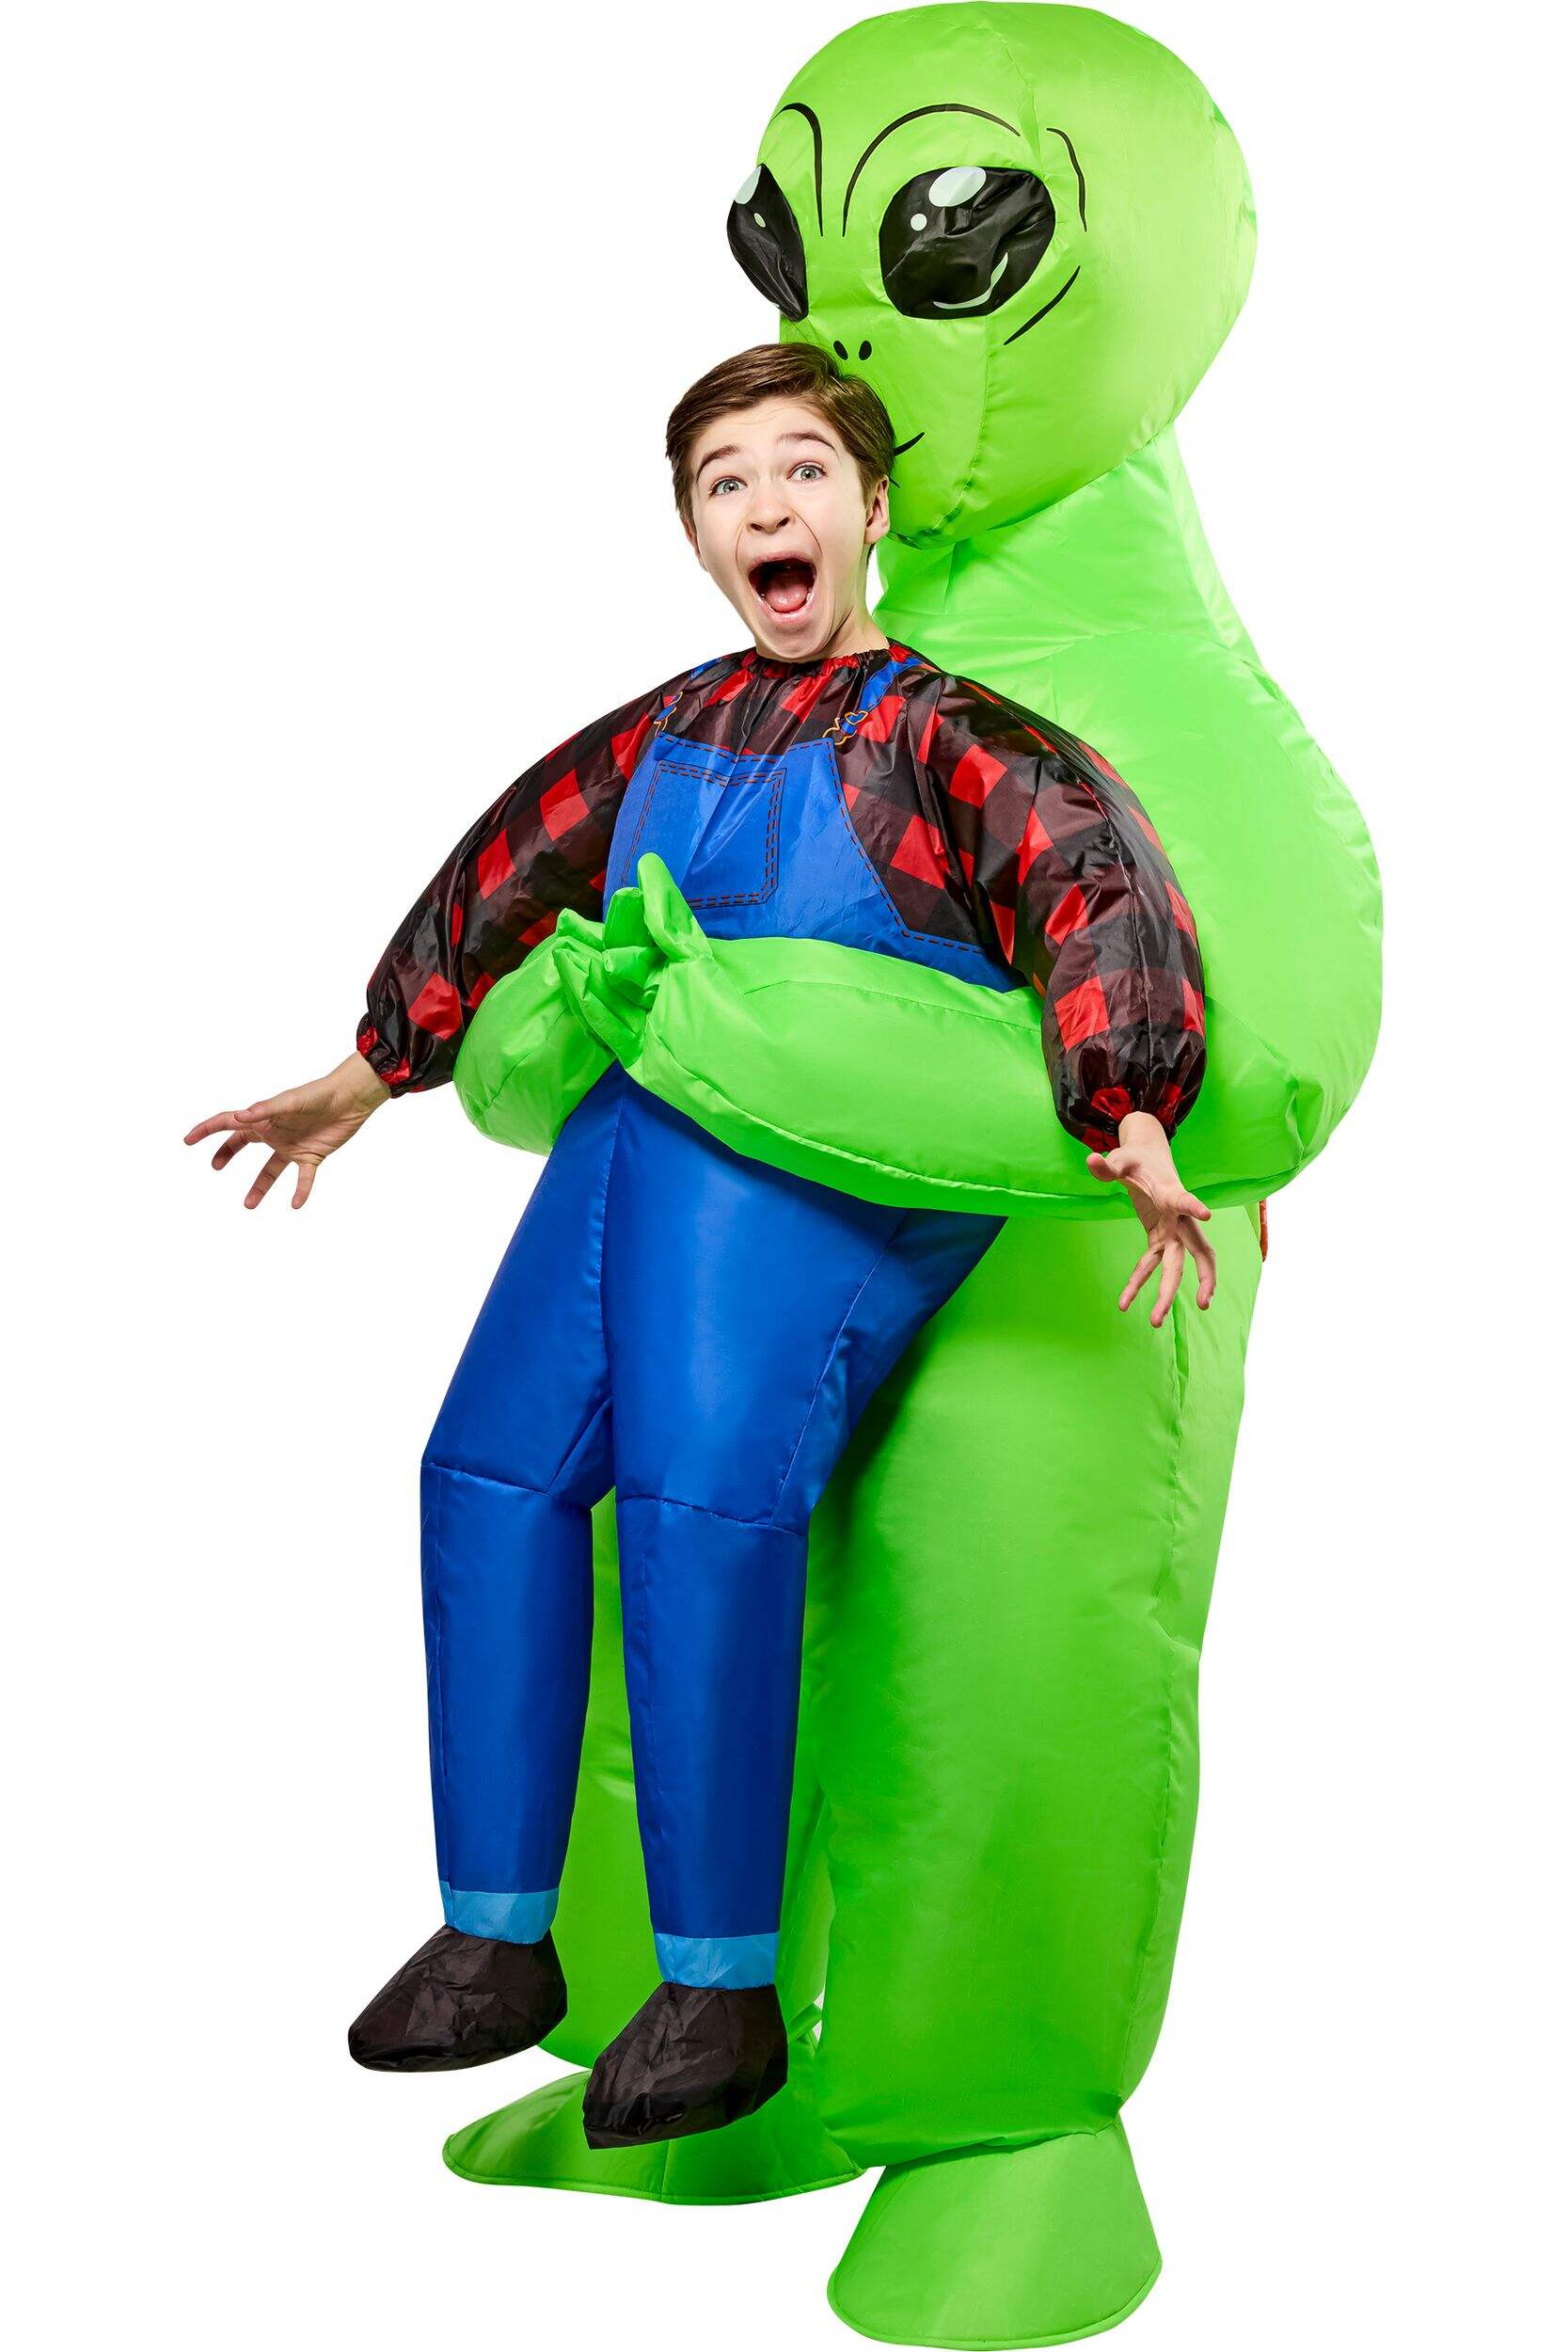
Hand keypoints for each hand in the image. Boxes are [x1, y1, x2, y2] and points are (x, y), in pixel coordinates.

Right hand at [184, 1050, 390, 1209]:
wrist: (351, 1100)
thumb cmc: (319, 1095)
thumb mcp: (290, 1101)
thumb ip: (265, 1109)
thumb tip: (239, 1116)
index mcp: (264, 1116)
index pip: (229, 1122)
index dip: (207, 1130)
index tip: (188, 1140)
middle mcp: (274, 1131)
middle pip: (243, 1144)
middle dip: (227, 1153)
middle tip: (215, 1167)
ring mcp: (292, 1145)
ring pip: (270, 1169)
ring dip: (259, 1186)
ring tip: (248, 1205)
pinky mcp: (312, 1156)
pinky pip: (303, 1178)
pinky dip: (300, 1191)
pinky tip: (296, 1205)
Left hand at [1086, 1110, 1215, 1325]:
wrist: (1148, 1158)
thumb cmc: (1137, 1158)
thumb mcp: (1120, 1159)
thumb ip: (1107, 1165)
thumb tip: (1091, 1160)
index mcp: (1170, 1192)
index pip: (1184, 1199)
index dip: (1193, 1205)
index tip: (1205, 1213)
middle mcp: (1178, 1217)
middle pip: (1198, 1250)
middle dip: (1203, 1278)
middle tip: (1204, 1304)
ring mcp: (1171, 1230)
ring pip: (1177, 1266)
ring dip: (1168, 1293)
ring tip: (1154, 1322)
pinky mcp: (1159, 1237)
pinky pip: (1151, 1264)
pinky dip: (1139, 1283)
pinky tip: (1123, 1303)